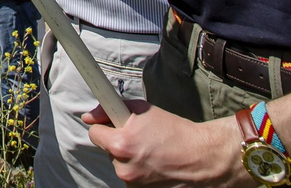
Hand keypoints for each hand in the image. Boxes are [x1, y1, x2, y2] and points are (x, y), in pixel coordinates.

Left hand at [84, 101, 252, 187]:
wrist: (202, 157)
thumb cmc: (174, 130)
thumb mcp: (143, 110)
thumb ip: (110, 109)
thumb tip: (88, 117)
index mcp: (121, 144)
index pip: (94, 134)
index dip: (104, 127)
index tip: (113, 126)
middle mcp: (123, 167)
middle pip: (108, 151)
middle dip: (120, 143)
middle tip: (141, 139)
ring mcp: (132, 183)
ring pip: (120, 165)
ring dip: (130, 159)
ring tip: (153, 153)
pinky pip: (132, 178)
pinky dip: (140, 172)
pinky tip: (156, 165)